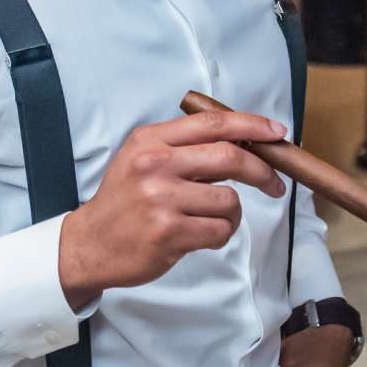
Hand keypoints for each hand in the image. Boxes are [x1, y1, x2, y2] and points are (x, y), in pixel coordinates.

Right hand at [58, 110, 286, 310]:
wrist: (90, 243)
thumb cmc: (124, 202)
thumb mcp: (143, 159)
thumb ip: (185, 147)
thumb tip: (244, 143)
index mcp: (150, 139)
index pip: (213, 123)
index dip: (252, 125)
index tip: (276, 133)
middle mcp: (155, 164)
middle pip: (230, 156)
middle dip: (262, 171)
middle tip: (274, 184)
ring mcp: (161, 199)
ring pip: (229, 200)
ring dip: (232, 213)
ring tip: (209, 219)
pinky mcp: (168, 232)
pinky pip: (220, 230)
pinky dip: (220, 234)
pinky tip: (200, 235)